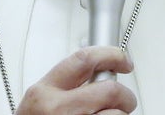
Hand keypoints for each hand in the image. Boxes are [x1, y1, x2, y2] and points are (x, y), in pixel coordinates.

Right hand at [15, 46, 136, 114]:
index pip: (84, 59)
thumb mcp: (40, 101)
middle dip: (124, 94)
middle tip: (125, 99)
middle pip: (109, 90)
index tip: (123, 59)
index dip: (111, 55)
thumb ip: (64, 85)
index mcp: (44, 91)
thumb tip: (99, 73)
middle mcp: (58, 110)